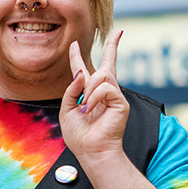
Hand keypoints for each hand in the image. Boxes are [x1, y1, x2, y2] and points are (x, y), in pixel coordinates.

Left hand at [60, 29, 128, 162]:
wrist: (91, 152)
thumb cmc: (80, 136)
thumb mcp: (66, 110)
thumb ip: (71, 90)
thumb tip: (81, 74)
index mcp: (89, 93)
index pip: (85, 69)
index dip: (79, 55)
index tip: (75, 43)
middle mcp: (104, 92)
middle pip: (108, 63)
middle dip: (113, 46)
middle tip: (114, 37)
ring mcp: (114, 97)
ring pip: (102, 76)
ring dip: (89, 90)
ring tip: (85, 107)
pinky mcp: (121, 103)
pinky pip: (106, 89)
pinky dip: (94, 98)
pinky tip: (90, 110)